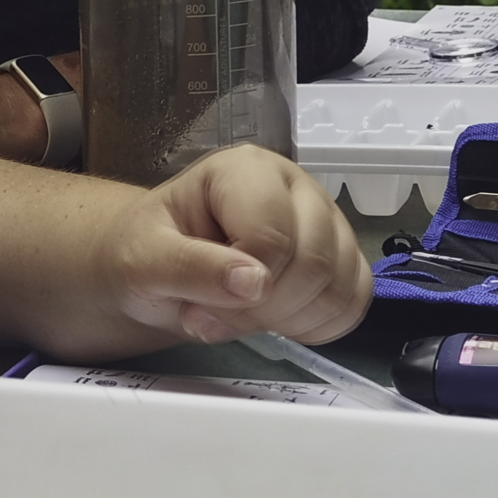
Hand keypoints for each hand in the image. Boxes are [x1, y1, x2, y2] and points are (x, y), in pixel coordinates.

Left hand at [94, 144, 372, 347]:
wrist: (155, 269)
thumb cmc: (146, 253)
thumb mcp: (143, 260)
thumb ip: (191, 267)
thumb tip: (254, 283)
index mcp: (245, 171)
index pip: (272, 236)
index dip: (241, 289)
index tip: (197, 306)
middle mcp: (295, 186)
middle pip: (314, 262)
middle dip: (264, 310)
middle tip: (215, 317)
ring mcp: (325, 220)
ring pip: (339, 285)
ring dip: (288, 321)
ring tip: (241, 316)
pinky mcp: (341, 257)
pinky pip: (354, 302)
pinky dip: (317, 326)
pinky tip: (276, 321)